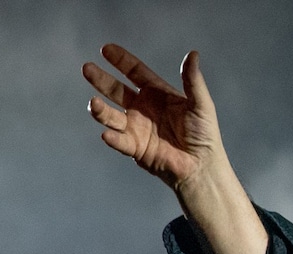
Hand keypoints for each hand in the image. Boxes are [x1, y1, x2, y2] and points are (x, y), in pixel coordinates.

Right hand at [82, 43, 224, 189]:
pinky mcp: (136, 148)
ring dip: (100, 110)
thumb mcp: (201, 103)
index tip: (106, 49)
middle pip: (117, 91)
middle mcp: (143, 109)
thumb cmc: (205, 135)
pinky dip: (113, 138)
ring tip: (93, 104)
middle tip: (87, 69)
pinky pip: (120, 142)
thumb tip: (193, 54)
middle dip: (101, 80)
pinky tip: (107, 134)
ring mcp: (137, 128)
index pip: (135, 73)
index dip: (121, 61)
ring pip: (112, 117)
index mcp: (157, 94)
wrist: (203, 165)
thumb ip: (193, 80)